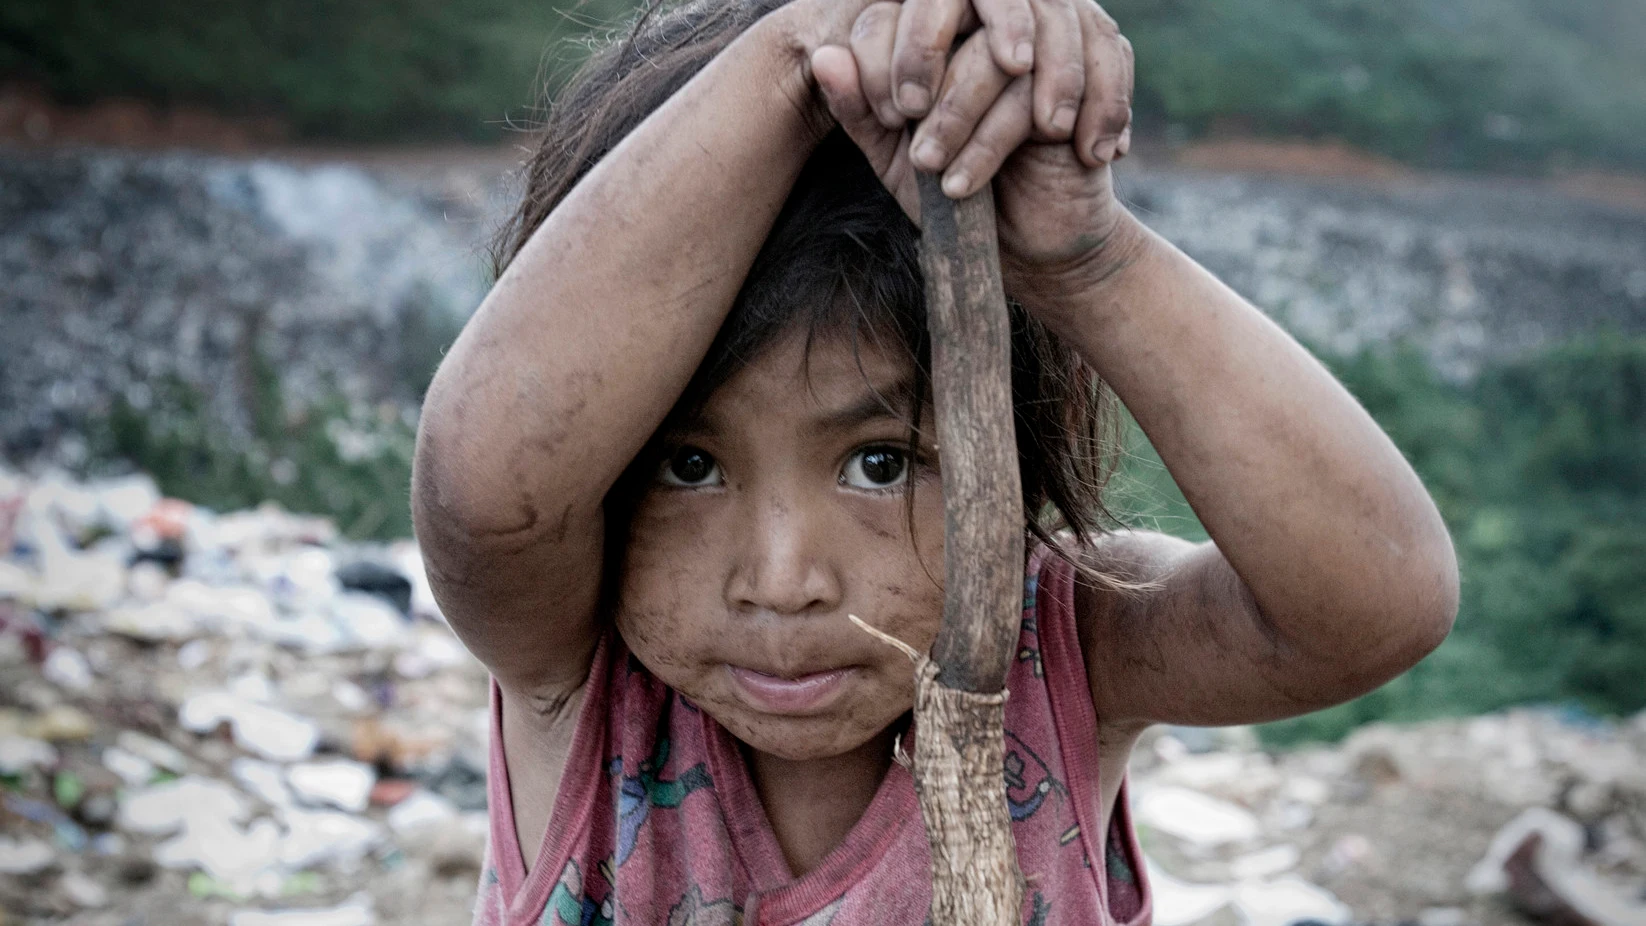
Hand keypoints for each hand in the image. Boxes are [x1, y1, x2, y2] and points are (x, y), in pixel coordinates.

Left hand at [810, 0, 1137, 297]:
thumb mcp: (895, 160)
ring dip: (981, 130)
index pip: (897, 11)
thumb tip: (825, 57)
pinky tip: (1017, 174)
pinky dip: (1041, 132)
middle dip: (941, 96)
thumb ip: (860, 109)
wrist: (1025, 243)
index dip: (889, 57)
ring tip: (959, 187)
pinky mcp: (1091, 67)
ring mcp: (1038, 40)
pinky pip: (1070, 75)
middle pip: (959, 15)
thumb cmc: (953, 193)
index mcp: (929, 36)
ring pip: (1008, 56)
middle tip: (925, 159)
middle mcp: (982, 24)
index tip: (891, 118)